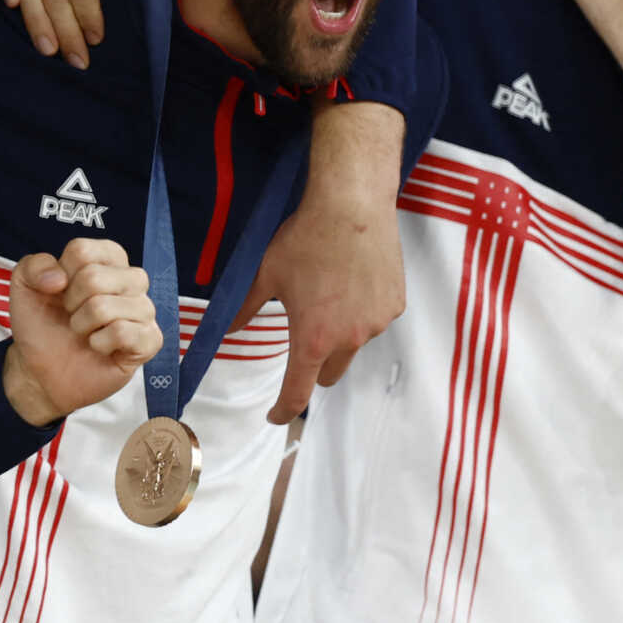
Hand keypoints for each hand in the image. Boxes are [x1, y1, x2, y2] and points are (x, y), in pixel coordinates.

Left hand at [3, 238, 159, 425]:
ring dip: (82, 325)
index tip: (59, 290)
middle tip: (72, 315)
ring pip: (106, 307)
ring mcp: (142, 310)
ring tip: (84, 331)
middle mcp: (129, 280)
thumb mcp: (24, 286)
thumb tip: (59, 277)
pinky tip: (99, 346)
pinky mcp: (149, 340)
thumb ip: (33, 266)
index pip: (82, 251)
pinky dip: (100, 343)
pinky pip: (124, 333)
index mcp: (106, 259)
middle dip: (71, 303)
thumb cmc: (41, 324)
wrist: (42, 369)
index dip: (61, 275)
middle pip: (94, 277)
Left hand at [245, 144, 406, 424]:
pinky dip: (360, 313)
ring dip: (339, 335)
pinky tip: (350, 282)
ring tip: (327, 293)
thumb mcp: (265, 275)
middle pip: (328, 374)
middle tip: (301, 336)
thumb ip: (245, 308)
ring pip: (353, 346)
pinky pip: (373, 321)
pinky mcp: (395, 305)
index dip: (283, 410)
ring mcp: (377, 324)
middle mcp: (350, 339)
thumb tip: (227, 332)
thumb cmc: (304, 240)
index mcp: (313, 338)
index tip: (275, 416)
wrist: (353, 206)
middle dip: (312, 366)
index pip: (298, 392)